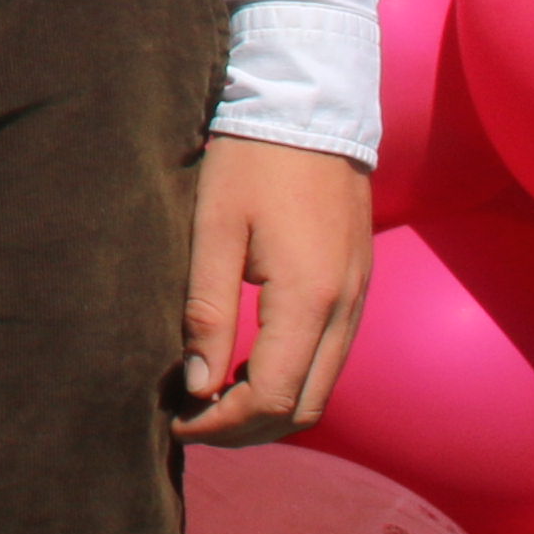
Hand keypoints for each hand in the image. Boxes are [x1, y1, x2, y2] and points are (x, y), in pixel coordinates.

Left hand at [176, 137, 374, 447]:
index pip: (271, 398)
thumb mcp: (214, 229)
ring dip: (270, 408)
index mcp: (309, 297)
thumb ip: (208, 313)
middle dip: (245, 429)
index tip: (175, 419)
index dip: (220, 423)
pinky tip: (249, 365)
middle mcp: (344, 308)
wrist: (308, 104)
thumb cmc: (251, 159)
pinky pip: (330, 357)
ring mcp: (358, 298)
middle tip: (192, 418)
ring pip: (321, 388)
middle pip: (302, 409)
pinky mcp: (357, 285)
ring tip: (213, 398)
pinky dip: (291, 378)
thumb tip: (199, 386)